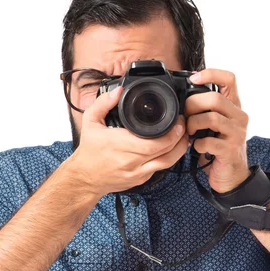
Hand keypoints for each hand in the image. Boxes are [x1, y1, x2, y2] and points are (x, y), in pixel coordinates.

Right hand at [69, 86, 189, 196]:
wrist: (85, 178)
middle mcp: (130, 161)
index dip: (171, 133)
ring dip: (179, 149)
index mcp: (119, 144)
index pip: (153, 143)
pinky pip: (160, 169)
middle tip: (183, 124)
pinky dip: (169, 158)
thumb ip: (103, 103)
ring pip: (167, 163)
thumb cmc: (89, 150)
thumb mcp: (90, 121)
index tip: (177, 120)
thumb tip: (119, 90)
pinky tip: (173, 148)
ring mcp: (137, 173)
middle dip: (179, 137)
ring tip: (184, 136)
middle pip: (165, 152)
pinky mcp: (140, 180)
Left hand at [185, 69, 249, 192]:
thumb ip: (205, 108)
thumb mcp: (214, 124)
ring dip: (193, 124)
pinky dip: (197, 143)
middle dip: (193, 105)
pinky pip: (208, 141)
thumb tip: (182, 97)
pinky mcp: (230, 150)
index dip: (211, 74)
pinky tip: (196, 146)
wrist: (232, 175)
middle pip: (215, 99)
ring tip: (189, 132)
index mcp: (234, 106)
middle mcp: (239, 116)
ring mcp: (237, 133)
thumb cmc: (219, 146)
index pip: (229, 79)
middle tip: (186, 116)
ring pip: (211, 118)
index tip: (193, 78)